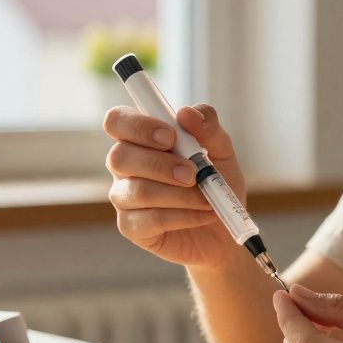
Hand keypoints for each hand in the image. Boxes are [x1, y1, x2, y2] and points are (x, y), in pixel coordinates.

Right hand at [103, 103, 246, 267]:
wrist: (225, 229)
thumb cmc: (217, 184)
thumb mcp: (222, 151)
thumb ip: (207, 127)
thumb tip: (186, 113)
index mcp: (140, 139)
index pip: (117, 121)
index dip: (138, 126)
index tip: (171, 136)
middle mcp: (125, 166)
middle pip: (119, 156)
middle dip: (160, 164)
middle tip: (192, 174)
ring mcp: (124, 198)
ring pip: (137, 190)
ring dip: (179, 194)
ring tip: (207, 199)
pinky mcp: (131, 227)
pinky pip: (150, 220)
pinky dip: (184, 216)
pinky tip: (204, 214)